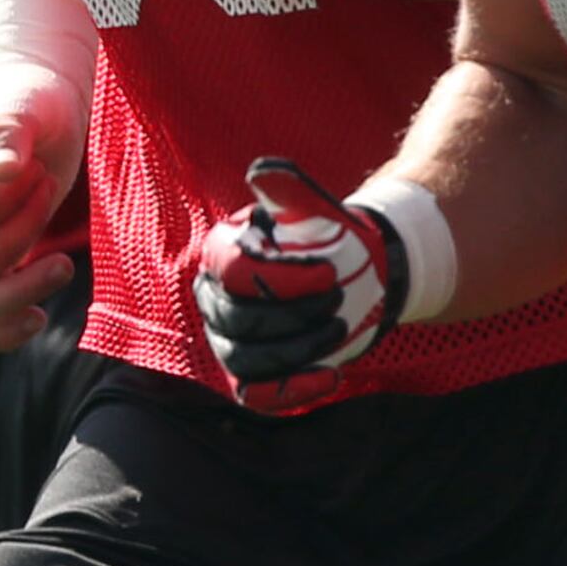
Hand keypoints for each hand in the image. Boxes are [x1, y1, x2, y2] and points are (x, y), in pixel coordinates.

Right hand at [0, 67, 83, 349]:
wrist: (34, 111)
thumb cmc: (29, 99)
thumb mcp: (25, 100)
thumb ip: (11, 128)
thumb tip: (4, 170)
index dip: (16, 201)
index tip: (36, 167)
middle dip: (28, 230)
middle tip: (48, 184)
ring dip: (22, 292)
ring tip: (64, 265)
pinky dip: (0, 333)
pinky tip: (37, 318)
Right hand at [191, 159, 405, 406]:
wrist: (353, 277)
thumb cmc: (330, 240)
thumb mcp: (315, 211)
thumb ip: (290, 191)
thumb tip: (264, 171)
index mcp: (220, 254)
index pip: (233, 274)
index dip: (283, 278)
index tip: (330, 272)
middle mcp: (213, 298)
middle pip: (238, 320)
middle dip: (297, 314)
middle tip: (341, 298)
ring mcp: (228, 339)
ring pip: (247, 359)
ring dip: (301, 348)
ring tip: (341, 328)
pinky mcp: (252, 373)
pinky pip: (258, 394)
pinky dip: (294, 389)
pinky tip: (331, 373)